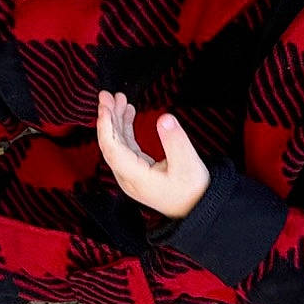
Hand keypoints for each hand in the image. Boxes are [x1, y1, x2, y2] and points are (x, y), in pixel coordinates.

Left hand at [95, 92, 209, 219]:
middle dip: (108, 118)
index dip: (106, 126)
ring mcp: (131, 173)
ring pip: (117, 143)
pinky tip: (128, 113)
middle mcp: (128, 176)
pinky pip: (125, 146)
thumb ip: (176, 141)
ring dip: (116, 120)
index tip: (106, 106)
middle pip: (110, 144)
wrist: (198, 209)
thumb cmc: (193, 190)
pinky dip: (125, 128)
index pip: (112, 149)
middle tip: (107, 95)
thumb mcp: (189, 164)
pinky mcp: (138, 169)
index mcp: (135, 177)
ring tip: (119, 99)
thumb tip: (165, 117)